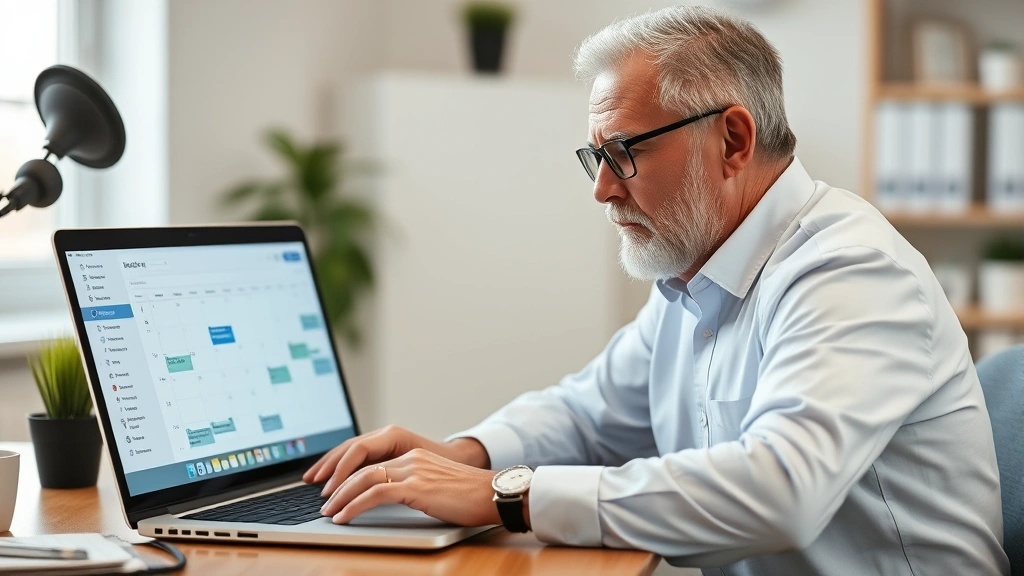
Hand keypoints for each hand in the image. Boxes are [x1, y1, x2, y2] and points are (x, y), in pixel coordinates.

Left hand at [319, 448, 500, 525]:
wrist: (494, 495)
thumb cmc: (472, 497)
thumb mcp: (438, 488)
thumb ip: (416, 487)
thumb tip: (395, 499)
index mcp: (415, 457)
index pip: (373, 462)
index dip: (349, 475)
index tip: (333, 488)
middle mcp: (411, 459)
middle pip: (363, 467)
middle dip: (337, 484)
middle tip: (322, 501)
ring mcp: (413, 471)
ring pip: (363, 479)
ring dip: (340, 496)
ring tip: (328, 512)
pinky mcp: (415, 487)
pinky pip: (374, 495)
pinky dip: (354, 506)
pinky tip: (344, 517)